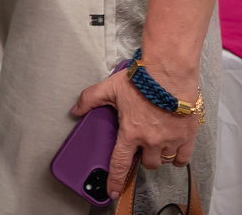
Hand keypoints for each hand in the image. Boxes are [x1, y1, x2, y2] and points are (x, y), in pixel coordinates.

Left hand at [72, 69, 199, 198]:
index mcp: (131, 132)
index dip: (115, 180)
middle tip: (141, 147)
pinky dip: (178, 157)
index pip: (120, 163)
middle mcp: (151, 140)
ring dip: (159, 155)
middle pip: (147, 163)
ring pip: (165, 160)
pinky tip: (173, 150)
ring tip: (156, 143)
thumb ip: (89, 99)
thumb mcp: (108, 88)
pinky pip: (183, 157)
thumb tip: (77, 109)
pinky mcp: (187, 136)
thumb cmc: (142, 80)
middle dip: (143, 158)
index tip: (112, 191)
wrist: (169, 73)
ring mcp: (170, 140)